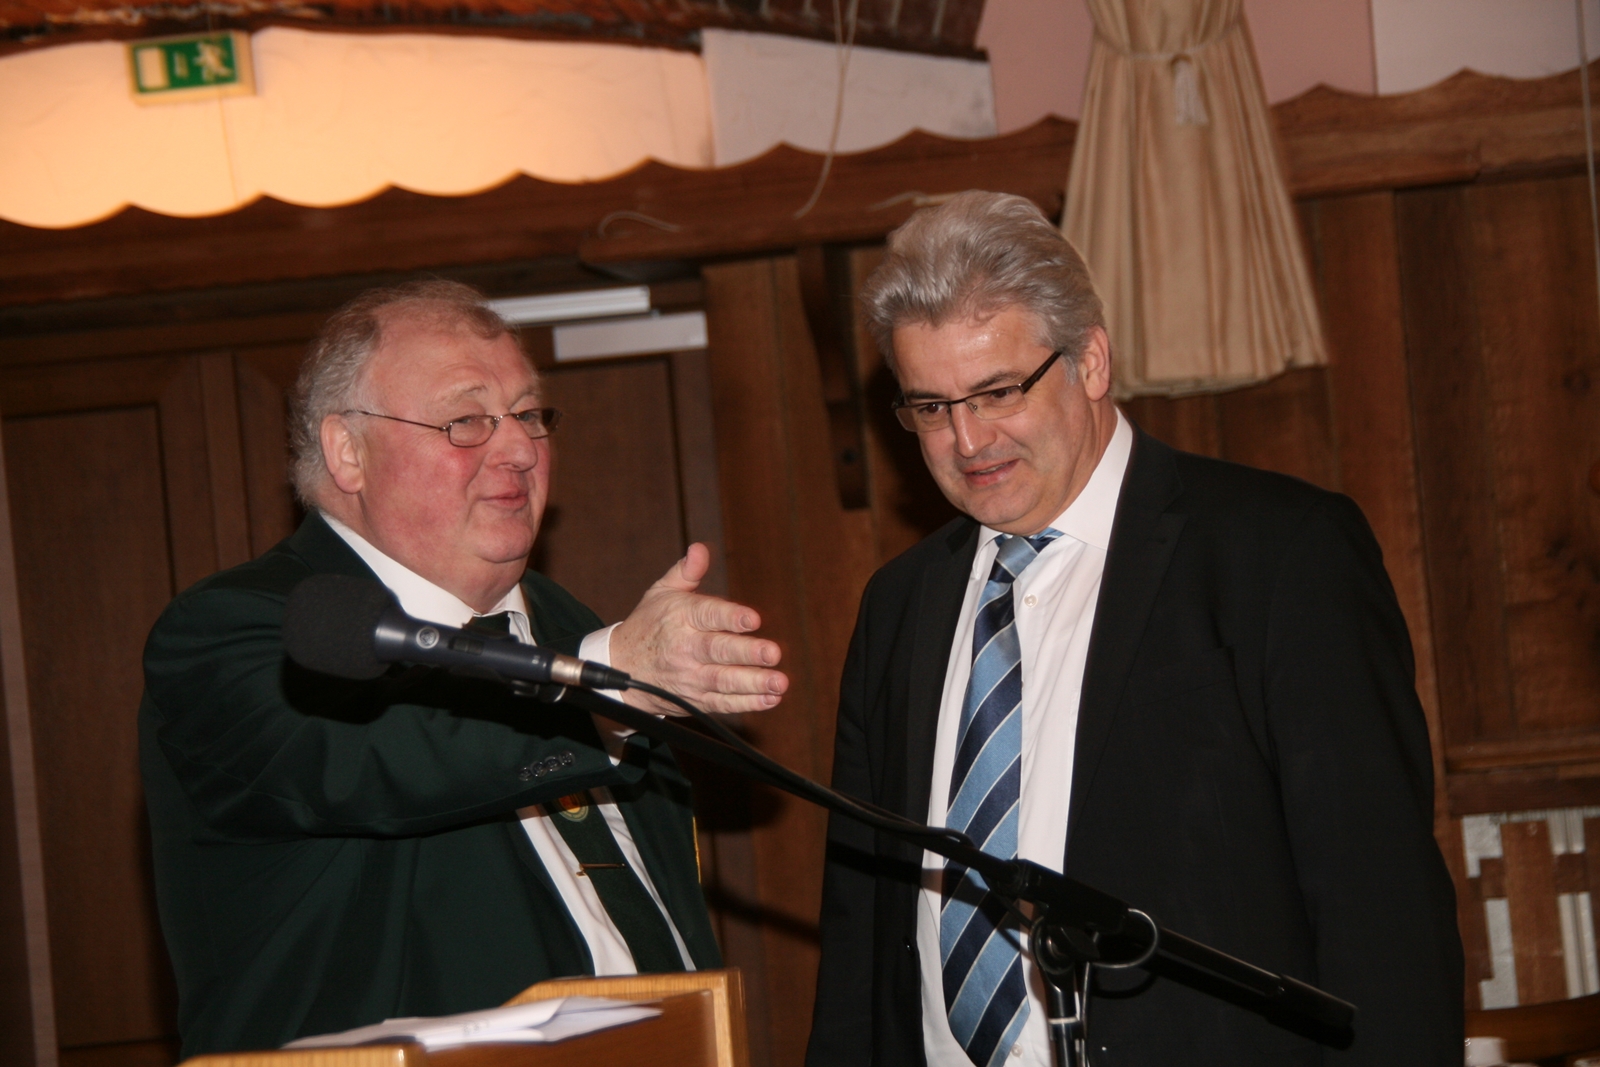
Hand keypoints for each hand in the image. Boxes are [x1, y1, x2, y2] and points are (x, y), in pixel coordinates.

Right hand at [609, 543, 787, 714]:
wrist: (621, 668)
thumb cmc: (648, 624)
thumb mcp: (661, 592)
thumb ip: (687, 572)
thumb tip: (700, 549)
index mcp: (680, 617)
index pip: (707, 615)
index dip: (730, 617)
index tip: (753, 619)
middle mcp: (684, 648)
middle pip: (718, 651)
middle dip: (747, 653)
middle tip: (773, 653)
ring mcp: (690, 676)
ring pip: (723, 681)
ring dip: (753, 683)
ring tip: (778, 682)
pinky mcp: (695, 699)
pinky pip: (722, 703)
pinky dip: (746, 703)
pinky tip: (769, 699)